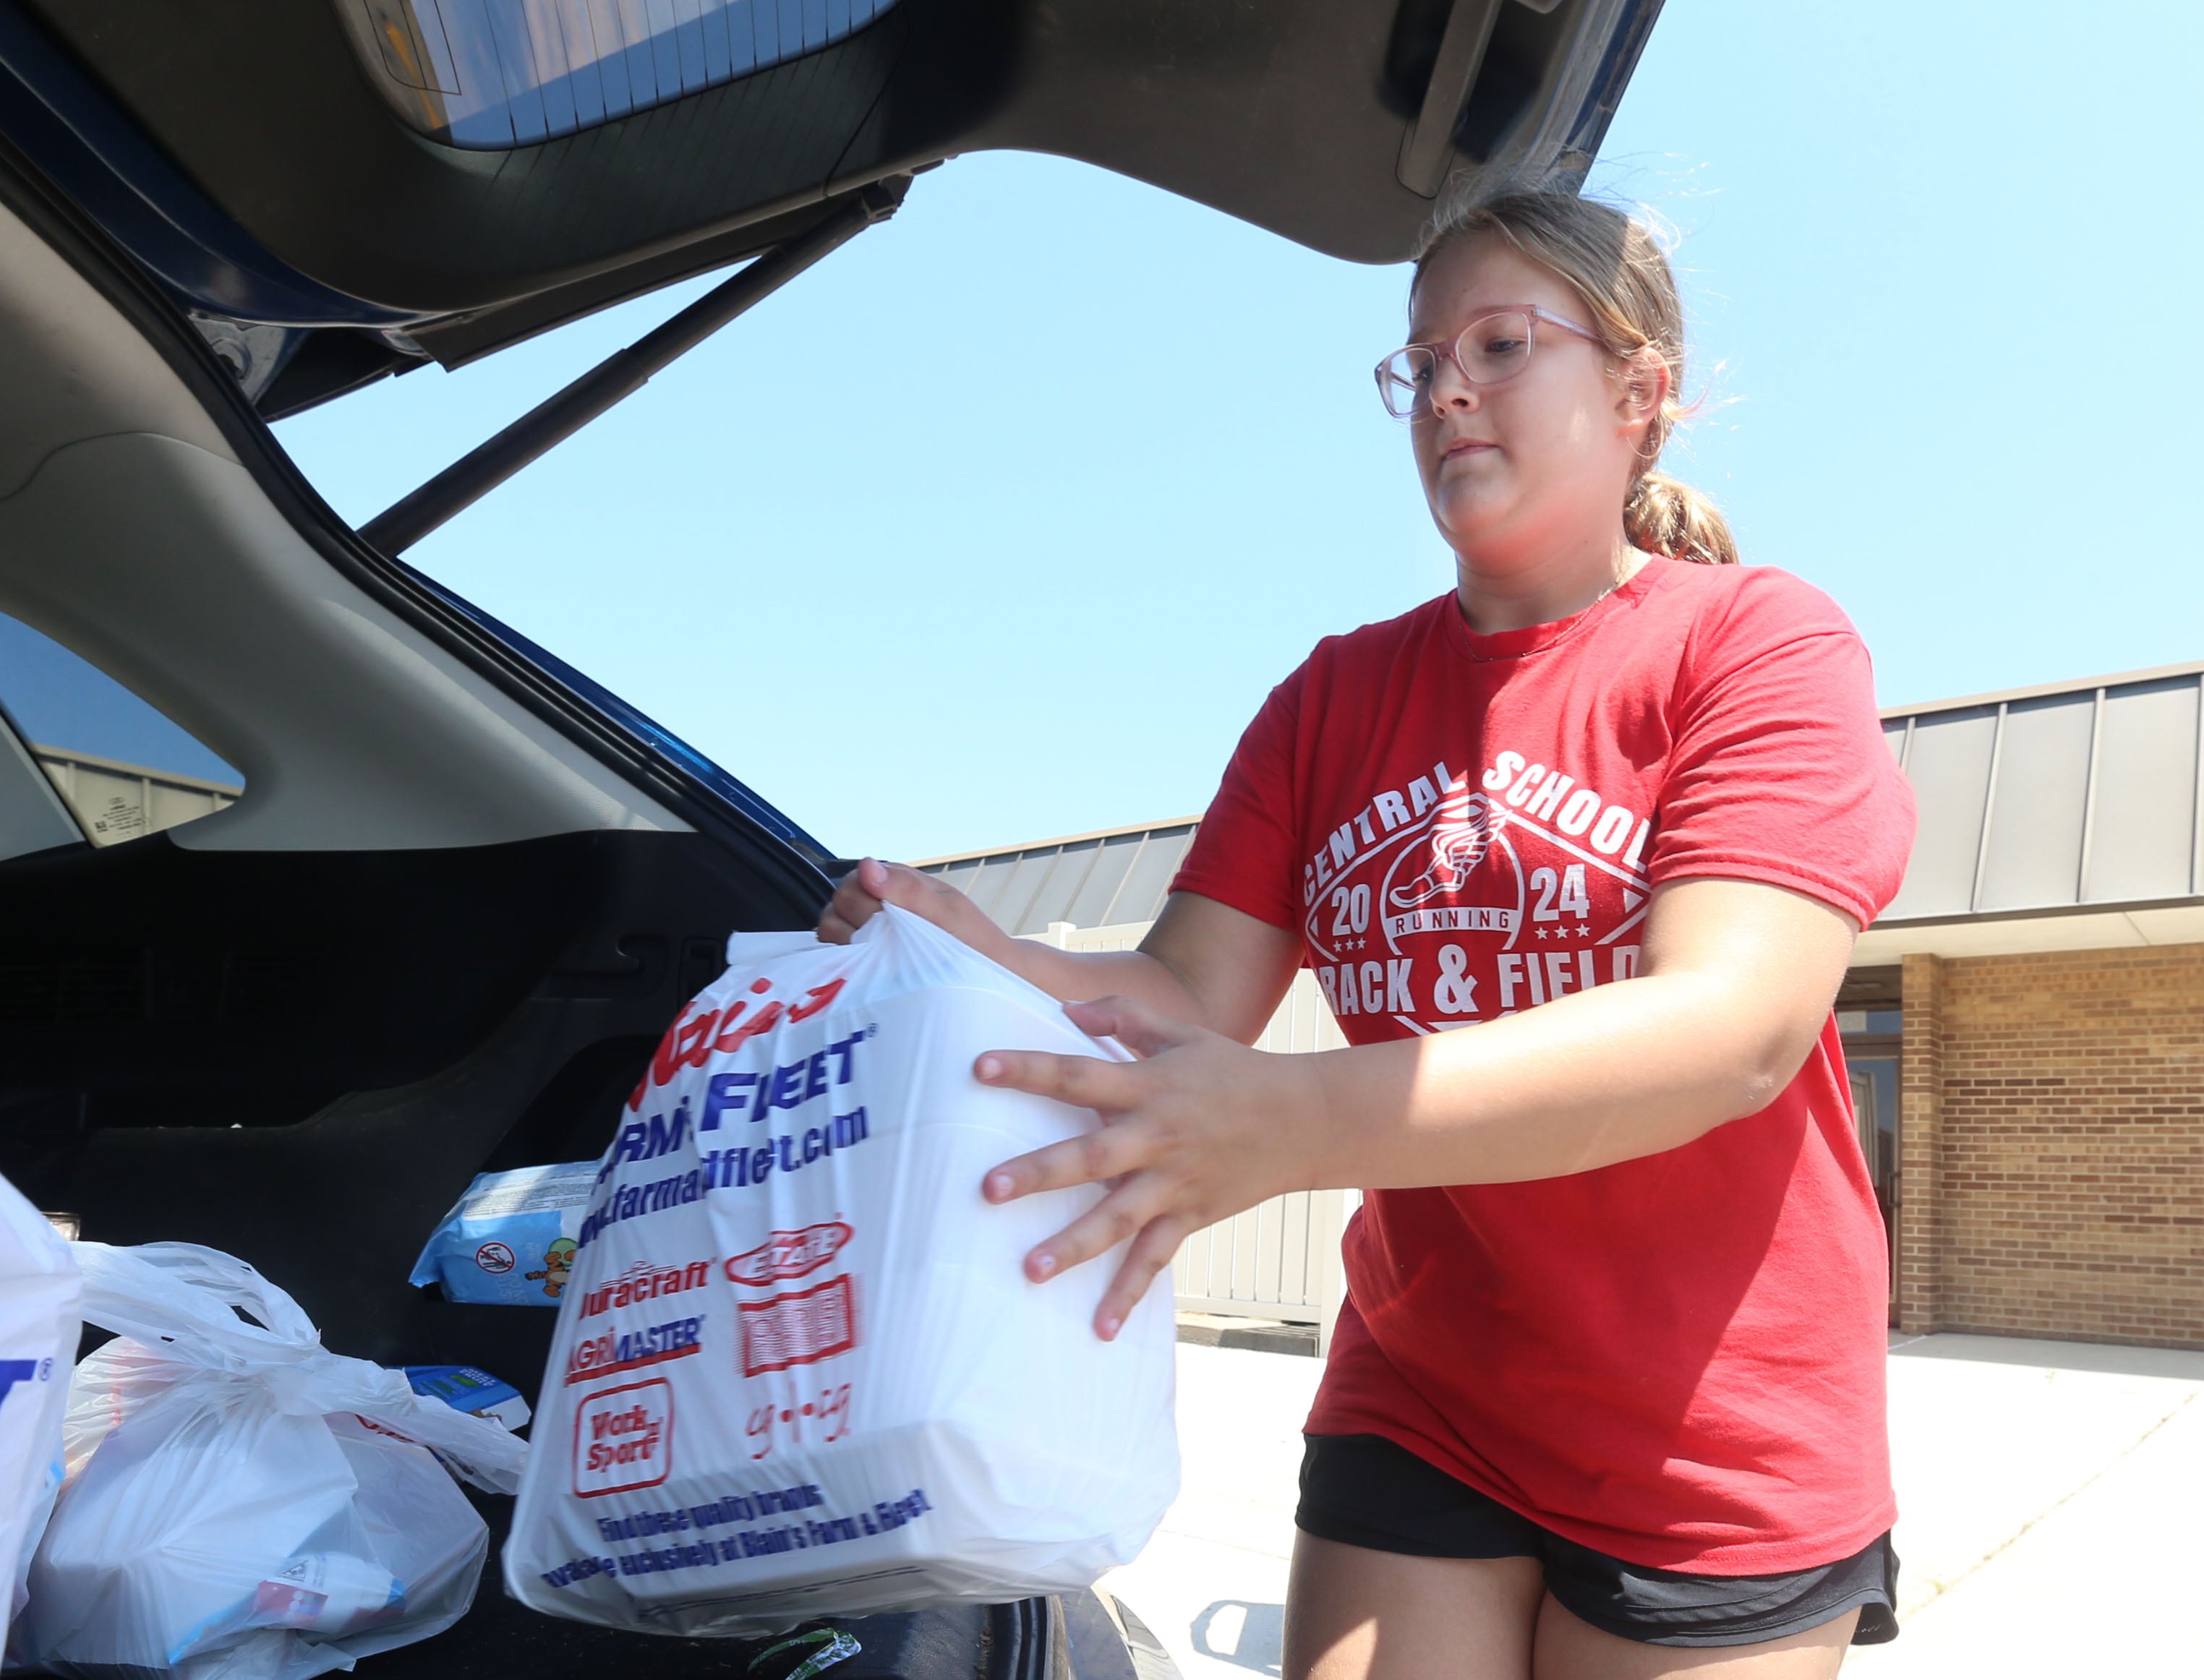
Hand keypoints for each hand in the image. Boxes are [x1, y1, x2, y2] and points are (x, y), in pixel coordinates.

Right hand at [816, 857, 1006, 955]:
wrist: (992, 975)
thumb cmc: (973, 939)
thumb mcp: (945, 911)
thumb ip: (906, 889)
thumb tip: (866, 866)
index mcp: (896, 883)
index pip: (852, 883)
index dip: (860, 903)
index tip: (884, 921)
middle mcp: (880, 903)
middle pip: (839, 905)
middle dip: (855, 924)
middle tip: (887, 945)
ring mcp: (873, 931)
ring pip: (833, 929)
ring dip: (849, 946)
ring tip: (880, 961)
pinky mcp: (871, 959)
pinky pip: (840, 955)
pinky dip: (847, 963)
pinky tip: (869, 973)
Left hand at [975, 995, 1328, 1339]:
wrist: (1302, 1119)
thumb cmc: (1233, 1070)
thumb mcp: (1181, 1032)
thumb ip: (1123, 1017)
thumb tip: (1067, 1011)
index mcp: (1147, 1086)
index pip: (1077, 1075)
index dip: (1029, 1069)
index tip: (979, 1069)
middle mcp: (1156, 1136)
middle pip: (1090, 1156)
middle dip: (1040, 1172)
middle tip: (988, 1189)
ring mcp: (1173, 1182)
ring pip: (1118, 1218)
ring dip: (1074, 1244)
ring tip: (1029, 1269)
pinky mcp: (1190, 1216)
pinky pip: (1155, 1259)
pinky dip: (1129, 1294)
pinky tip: (1100, 1329)